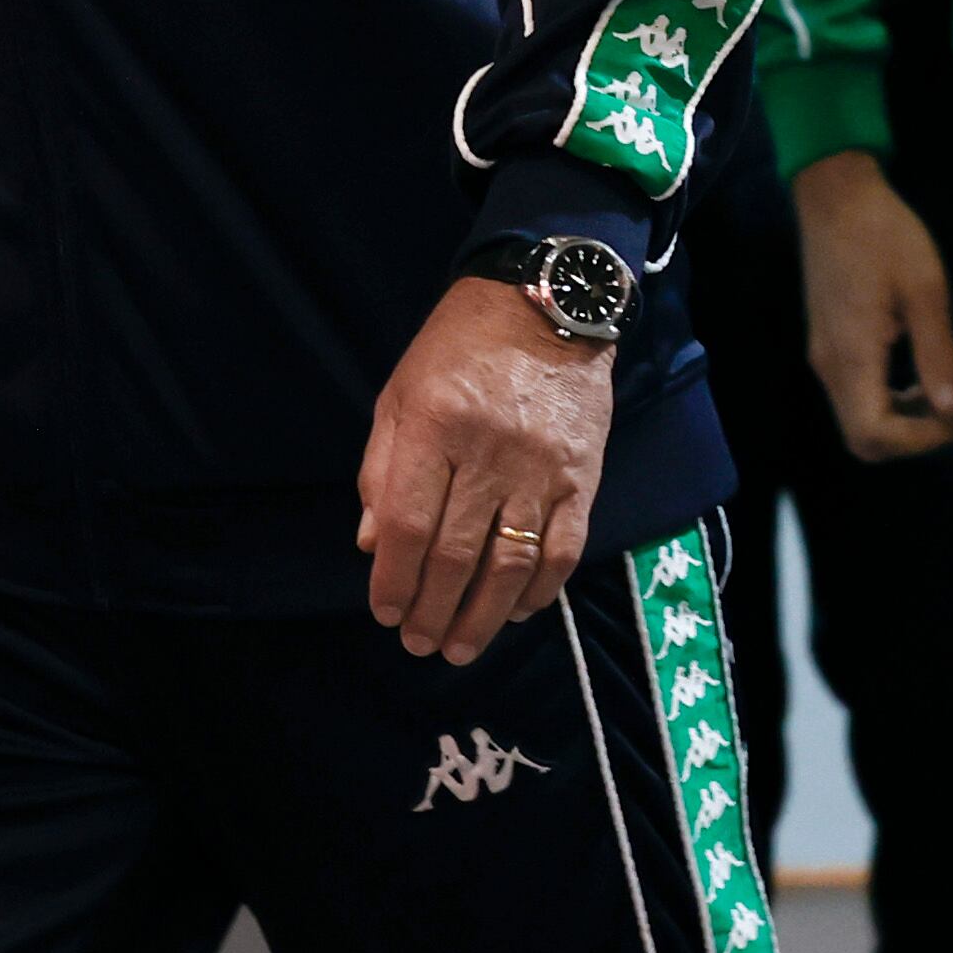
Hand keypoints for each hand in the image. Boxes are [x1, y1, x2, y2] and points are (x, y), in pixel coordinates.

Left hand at [356, 274, 611, 666]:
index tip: (383, 611)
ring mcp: (539, 467)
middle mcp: (486, 451)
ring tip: (459, 647)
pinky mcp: (582, 477)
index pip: (407, 522)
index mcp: (433, 425)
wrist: (546, 306)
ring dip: (481, 616)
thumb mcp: (400, 393)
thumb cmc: (458, 348)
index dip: (392, 577)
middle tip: (418, 643)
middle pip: (456, 552)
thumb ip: (381, 469)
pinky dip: (537, 590)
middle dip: (432, 609)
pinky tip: (514, 613)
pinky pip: (562, 549)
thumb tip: (371, 544)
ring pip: (510, 562)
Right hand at [791, 150, 952, 457]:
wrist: (836, 196)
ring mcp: (823, 356)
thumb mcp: (925, 290)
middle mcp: (829, 366)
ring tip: (940, 387)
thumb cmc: (885, 236)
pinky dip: (889, 400)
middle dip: (912, 437)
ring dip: (902, 420)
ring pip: (858, 419)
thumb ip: (938, 354)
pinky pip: (856, 395)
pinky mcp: (826, 345)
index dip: (919, 440)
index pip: (874, 435)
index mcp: (852, 356)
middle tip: (950, 406)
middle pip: (863, 439)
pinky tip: (915, 370)